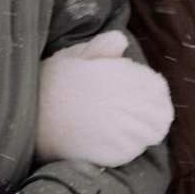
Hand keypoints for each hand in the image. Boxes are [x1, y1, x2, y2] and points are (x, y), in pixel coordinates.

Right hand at [35, 33, 172, 166]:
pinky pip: (138, 150)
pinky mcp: (115, 154)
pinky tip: (119, 137)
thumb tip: (122, 39)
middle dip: (155, 109)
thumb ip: (101, 47)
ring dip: (147, 128)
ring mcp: (121, 132)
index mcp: (116, 76)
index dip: (154, 88)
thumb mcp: (73, 56)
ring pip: (153, 133)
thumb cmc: (52, 84)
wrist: (33, 120)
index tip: (144, 89)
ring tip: (132, 124)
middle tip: (142, 109)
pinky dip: (134, 145)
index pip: (157, 86)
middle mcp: (124, 104)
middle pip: (161, 112)